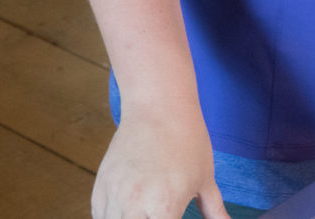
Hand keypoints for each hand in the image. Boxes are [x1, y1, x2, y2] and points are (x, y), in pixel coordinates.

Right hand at [91, 105, 230, 218]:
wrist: (158, 107)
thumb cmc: (187, 140)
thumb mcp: (205, 178)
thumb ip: (214, 210)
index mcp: (165, 208)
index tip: (174, 216)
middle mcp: (134, 207)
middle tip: (158, 212)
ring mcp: (113, 198)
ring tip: (144, 209)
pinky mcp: (99, 189)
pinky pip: (100, 217)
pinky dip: (113, 217)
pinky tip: (127, 209)